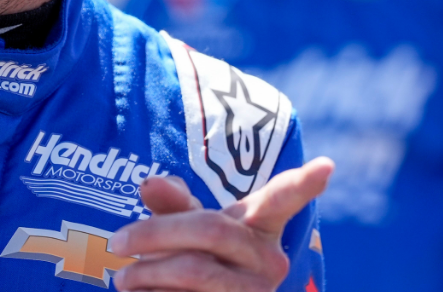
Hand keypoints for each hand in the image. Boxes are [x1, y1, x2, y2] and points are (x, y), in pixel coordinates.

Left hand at [109, 157, 331, 290]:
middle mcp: (268, 261)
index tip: (327, 164)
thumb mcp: (189, 228)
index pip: (281, 200)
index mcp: (260, 228)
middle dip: (156, 233)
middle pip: (211, 229)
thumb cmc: (198, 259)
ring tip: (121, 278)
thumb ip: (173, 205)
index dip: (303, 184)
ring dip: (149, 274)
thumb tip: (149, 185)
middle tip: (116, 242)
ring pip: (196, 272)